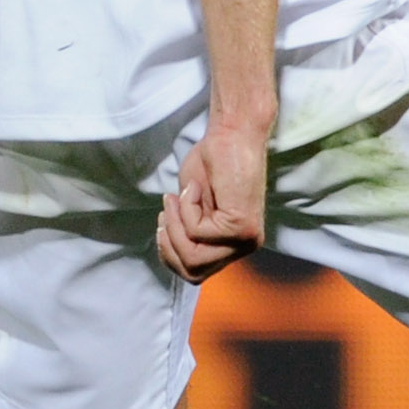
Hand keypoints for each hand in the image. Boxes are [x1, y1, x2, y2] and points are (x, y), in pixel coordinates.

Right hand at [157, 118, 268, 282]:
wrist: (231, 136)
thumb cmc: (211, 165)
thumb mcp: (191, 208)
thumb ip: (186, 234)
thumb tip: (169, 253)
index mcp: (233, 245)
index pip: (195, 273)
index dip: (170, 253)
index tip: (163, 223)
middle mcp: (244, 246)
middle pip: (192, 271)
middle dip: (169, 243)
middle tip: (167, 211)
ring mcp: (246, 240)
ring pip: (193, 257)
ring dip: (176, 225)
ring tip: (178, 198)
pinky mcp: (242, 227)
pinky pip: (197, 232)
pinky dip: (187, 208)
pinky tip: (195, 188)